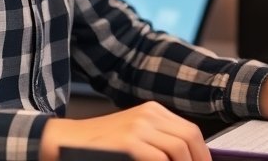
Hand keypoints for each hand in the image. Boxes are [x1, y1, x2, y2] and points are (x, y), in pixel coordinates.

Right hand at [39, 101, 209, 160]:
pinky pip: (159, 160)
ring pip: (179, 150)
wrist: (65, 142)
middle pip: (190, 139)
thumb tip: (186, 159)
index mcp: (153, 111)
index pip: (190, 131)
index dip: (202, 154)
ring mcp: (138, 127)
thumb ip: (158, 143)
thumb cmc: (98, 145)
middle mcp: (149, 115)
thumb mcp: (133, 136)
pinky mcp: (129, 142)